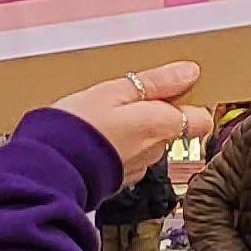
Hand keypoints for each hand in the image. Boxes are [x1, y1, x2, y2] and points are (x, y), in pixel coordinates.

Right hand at [51, 62, 213, 180]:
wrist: (48, 167)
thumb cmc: (78, 126)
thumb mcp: (115, 91)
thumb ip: (157, 82)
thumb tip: (189, 73)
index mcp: (162, 126)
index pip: (202, 119)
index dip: (192, 103)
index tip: (174, 90)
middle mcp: (157, 150)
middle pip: (173, 128)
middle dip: (157, 113)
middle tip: (128, 98)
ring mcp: (140, 167)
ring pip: (151, 142)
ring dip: (137, 129)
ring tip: (108, 116)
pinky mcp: (122, 177)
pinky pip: (132, 155)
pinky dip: (122, 145)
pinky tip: (101, 135)